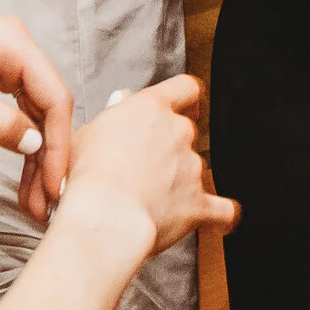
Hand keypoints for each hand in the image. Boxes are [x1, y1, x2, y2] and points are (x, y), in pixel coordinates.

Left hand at [0, 5, 73, 223]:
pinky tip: (21, 168)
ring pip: (34, 111)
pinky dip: (18, 138)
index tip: (55, 184)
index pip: (54, 98)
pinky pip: (16, 108)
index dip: (59, 145)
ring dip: (35, 153)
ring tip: (32, 196)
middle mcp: (15, 46)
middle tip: (44, 201)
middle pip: (48, 106)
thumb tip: (34, 145)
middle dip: (48, 155)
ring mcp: (3, 58)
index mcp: (13, 42)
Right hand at [63, 75, 239, 254]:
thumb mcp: (89, 131)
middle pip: (186, 132)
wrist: (106, 214)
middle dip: (170, 148)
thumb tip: (123, 104)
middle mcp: (178, 132)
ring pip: (194, 169)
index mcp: (152, 109)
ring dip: (180, 181)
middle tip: (146, 164)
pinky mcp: (198, 203)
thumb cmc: (90, 175)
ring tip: (153, 201)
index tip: (185, 106)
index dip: (186, 98)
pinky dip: (221, 217)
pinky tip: (220, 221)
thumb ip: (115, 116)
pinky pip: (221, 210)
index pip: (184, 89)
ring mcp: (192, 168)